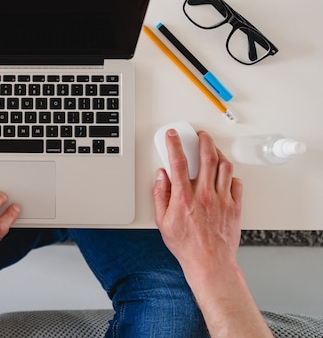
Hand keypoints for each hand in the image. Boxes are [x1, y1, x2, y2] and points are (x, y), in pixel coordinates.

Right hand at [152, 130, 242, 276]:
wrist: (209, 263)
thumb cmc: (186, 245)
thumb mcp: (162, 221)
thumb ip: (160, 195)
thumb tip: (161, 176)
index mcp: (184, 197)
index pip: (178, 162)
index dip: (173, 144)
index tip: (172, 136)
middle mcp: (204, 194)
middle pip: (207, 157)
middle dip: (203, 140)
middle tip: (200, 135)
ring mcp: (222, 199)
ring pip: (224, 166)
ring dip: (218, 154)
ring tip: (213, 150)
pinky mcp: (234, 206)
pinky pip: (236, 183)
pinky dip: (230, 175)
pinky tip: (225, 175)